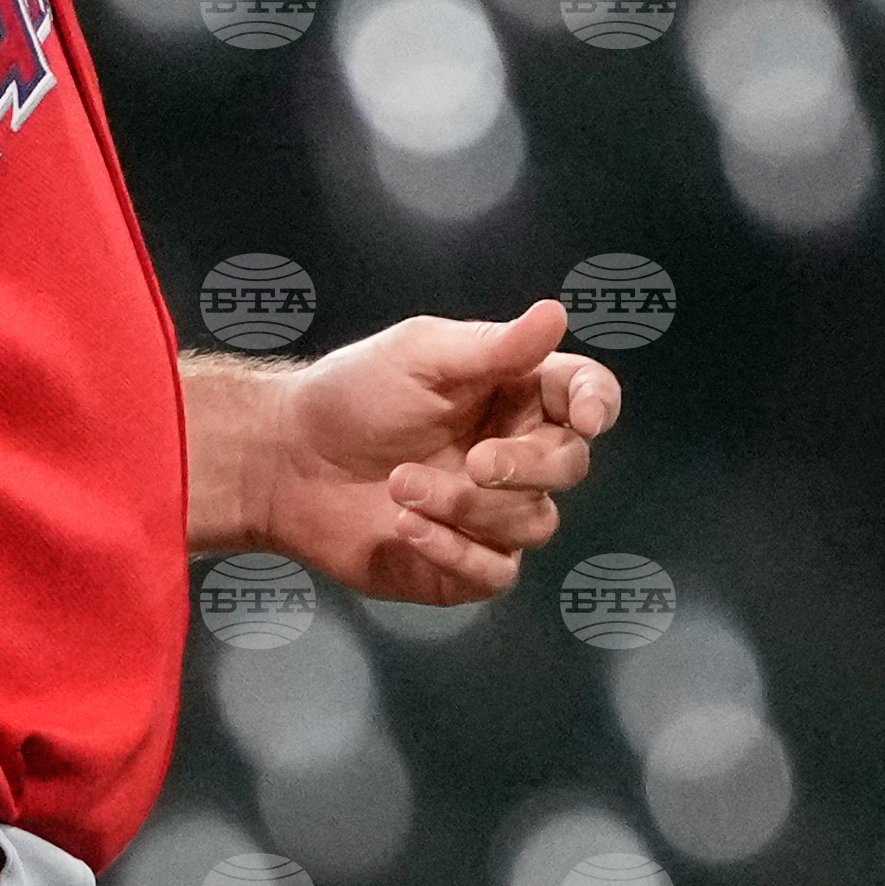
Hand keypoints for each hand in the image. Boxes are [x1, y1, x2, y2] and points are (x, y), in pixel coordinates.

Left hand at [200, 300, 619, 604]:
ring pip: (533, 522)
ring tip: (399, 485)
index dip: (598, 404)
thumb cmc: (352, 395)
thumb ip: (493, 346)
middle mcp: (517, 454)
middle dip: (525, 466)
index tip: (585, 419)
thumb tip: (557, 313)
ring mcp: (494, 515)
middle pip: (568, 465)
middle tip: (474, 461)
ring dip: (468, 506)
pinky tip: (406, 527)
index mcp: (516, 393)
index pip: (586, 395)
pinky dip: (455, 551)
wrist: (286, 459)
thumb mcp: (419, 354)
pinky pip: (495, 572)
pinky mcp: (465, 565)